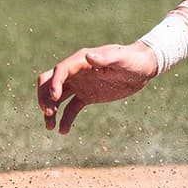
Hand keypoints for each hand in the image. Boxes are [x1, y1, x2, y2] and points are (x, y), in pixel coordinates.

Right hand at [36, 42, 156, 133]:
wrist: (143, 68)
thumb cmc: (133, 60)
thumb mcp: (122, 59)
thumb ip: (105, 58)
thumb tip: (88, 55)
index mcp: (81, 60)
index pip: (61, 70)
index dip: (54, 83)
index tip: (54, 98)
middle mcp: (76, 72)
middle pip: (50, 82)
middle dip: (44, 96)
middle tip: (48, 112)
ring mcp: (80, 85)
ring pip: (57, 97)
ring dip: (50, 110)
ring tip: (50, 127)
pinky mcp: (87, 96)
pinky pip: (71, 108)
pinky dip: (65, 119)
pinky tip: (63, 131)